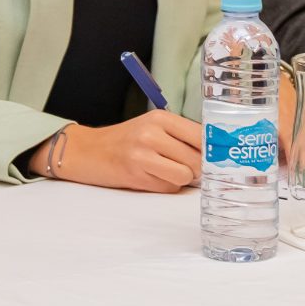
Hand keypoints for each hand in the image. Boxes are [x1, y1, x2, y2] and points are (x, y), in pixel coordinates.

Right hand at [50, 110, 203, 192]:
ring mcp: (143, 154)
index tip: (217, 158)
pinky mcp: (136, 175)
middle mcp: (152, 133)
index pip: (201, 135)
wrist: (87, 151)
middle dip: (196, 169)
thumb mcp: (152, 127)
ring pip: (185, 175)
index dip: (212, 150)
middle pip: (197, 159)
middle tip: (185, 167)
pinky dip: (165, 186)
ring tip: (165, 171)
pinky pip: (168, 187)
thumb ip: (180, 136)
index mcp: (160, 118)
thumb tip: (213, 154)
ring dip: (180, 179)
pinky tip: (151, 177)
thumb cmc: (125, 141)